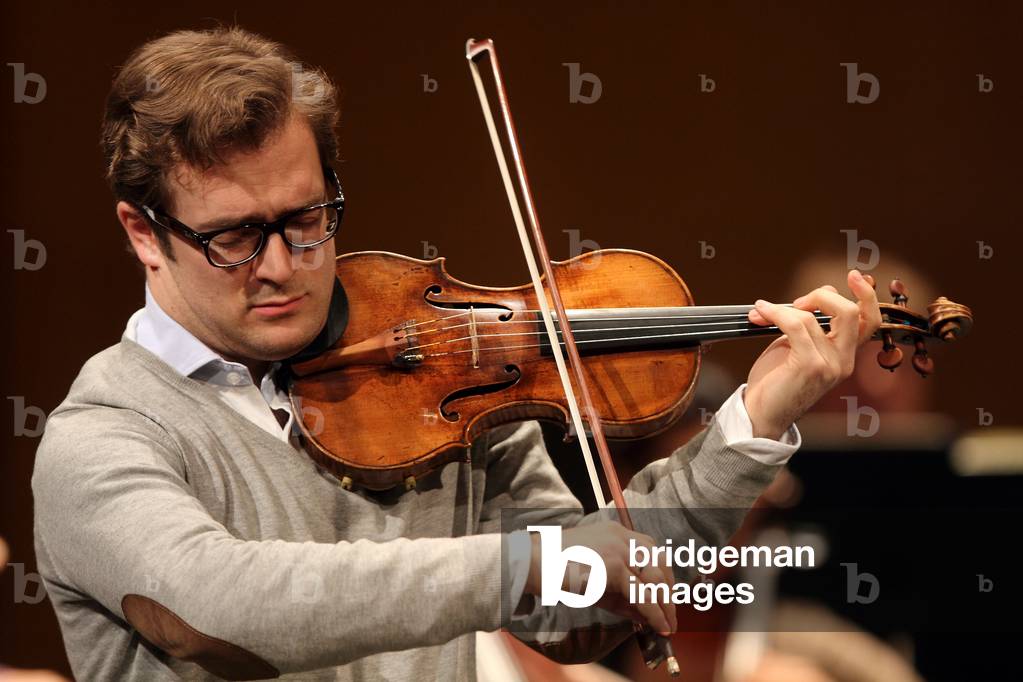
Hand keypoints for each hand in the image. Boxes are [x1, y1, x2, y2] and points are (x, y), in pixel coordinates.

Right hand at [524, 522, 677, 635]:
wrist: (534, 564)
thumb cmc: (558, 570)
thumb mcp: (595, 578)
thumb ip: (621, 593)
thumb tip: (645, 614)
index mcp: (617, 532)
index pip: (652, 551)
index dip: (664, 575)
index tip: (667, 595)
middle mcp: (622, 537)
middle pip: (659, 564)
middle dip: (668, 592)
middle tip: (671, 614)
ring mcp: (619, 550)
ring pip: (654, 580)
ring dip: (665, 605)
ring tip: (667, 624)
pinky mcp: (615, 567)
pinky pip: (642, 595)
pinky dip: (654, 613)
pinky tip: (658, 625)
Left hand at [744, 270, 881, 439]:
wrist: (761, 414)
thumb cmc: (777, 381)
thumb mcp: (798, 347)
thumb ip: (810, 325)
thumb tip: (813, 297)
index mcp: (846, 355)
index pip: (870, 320)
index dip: (866, 295)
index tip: (854, 276)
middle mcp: (844, 361)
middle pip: (850, 312)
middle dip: (821, 296)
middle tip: (797, 301)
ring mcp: (830, 365)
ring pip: (813, 317)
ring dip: (782, 309)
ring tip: (763, 312)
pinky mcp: (811, 366)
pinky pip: (796, 325)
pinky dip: (776, 313)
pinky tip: (761, 313)